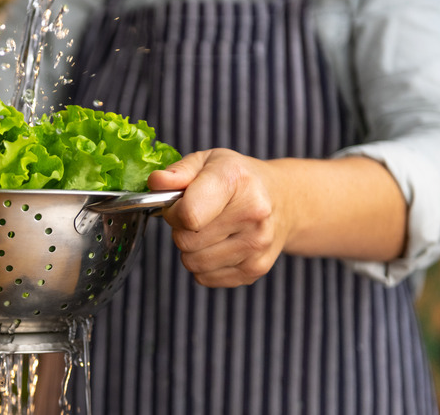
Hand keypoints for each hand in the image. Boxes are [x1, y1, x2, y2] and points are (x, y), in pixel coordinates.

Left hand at [147, 149, 287, 287]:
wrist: (283, 200)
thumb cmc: (239, 179)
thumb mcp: (209, 162)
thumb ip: (179, 171)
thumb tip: (156, 182)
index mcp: (237, 181)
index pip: (189, 215)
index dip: (173, 212)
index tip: (180, 203)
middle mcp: (253, 214)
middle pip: (186, 241)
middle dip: (181, 230)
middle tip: (197, 216)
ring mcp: (257, 245)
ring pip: (193, 264)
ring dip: (191, 250)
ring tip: (208, 230)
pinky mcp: (255, 269)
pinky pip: (205, 278)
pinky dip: (204, 265)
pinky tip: (219, 245)